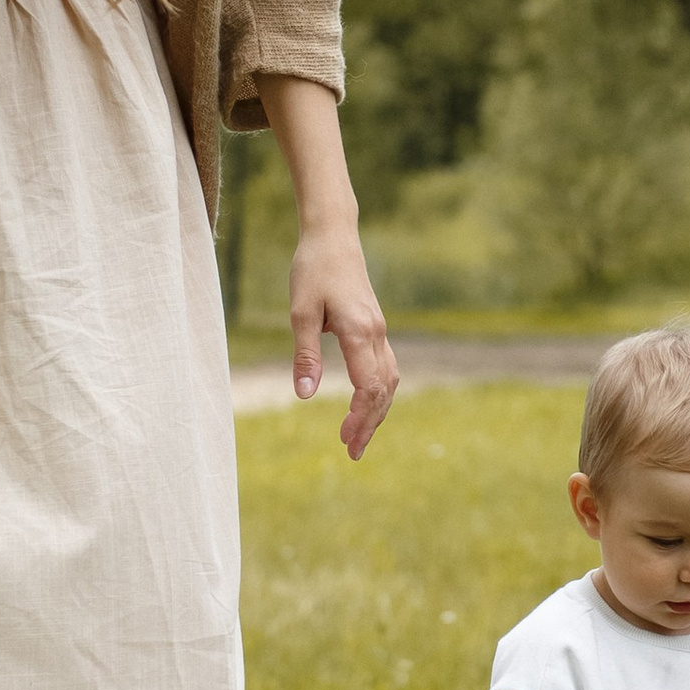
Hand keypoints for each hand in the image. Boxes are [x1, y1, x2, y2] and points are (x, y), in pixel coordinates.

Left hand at [289, 219, 398, 461]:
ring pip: (389, 381)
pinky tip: (365, 406)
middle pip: (384, 390)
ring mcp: (379, 330)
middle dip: (370, 423)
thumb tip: (305, 394)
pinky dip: (378, 393)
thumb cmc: (313, 270)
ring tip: (357, 437)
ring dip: (377, 411)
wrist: (333, 237)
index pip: (369, 386)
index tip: (343, 438)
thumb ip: (306, 354)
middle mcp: (376, 333)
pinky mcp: (374, 327)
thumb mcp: (300, 313)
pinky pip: (385, 368)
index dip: (359, 416)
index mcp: (359, 331)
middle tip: (351, 452)